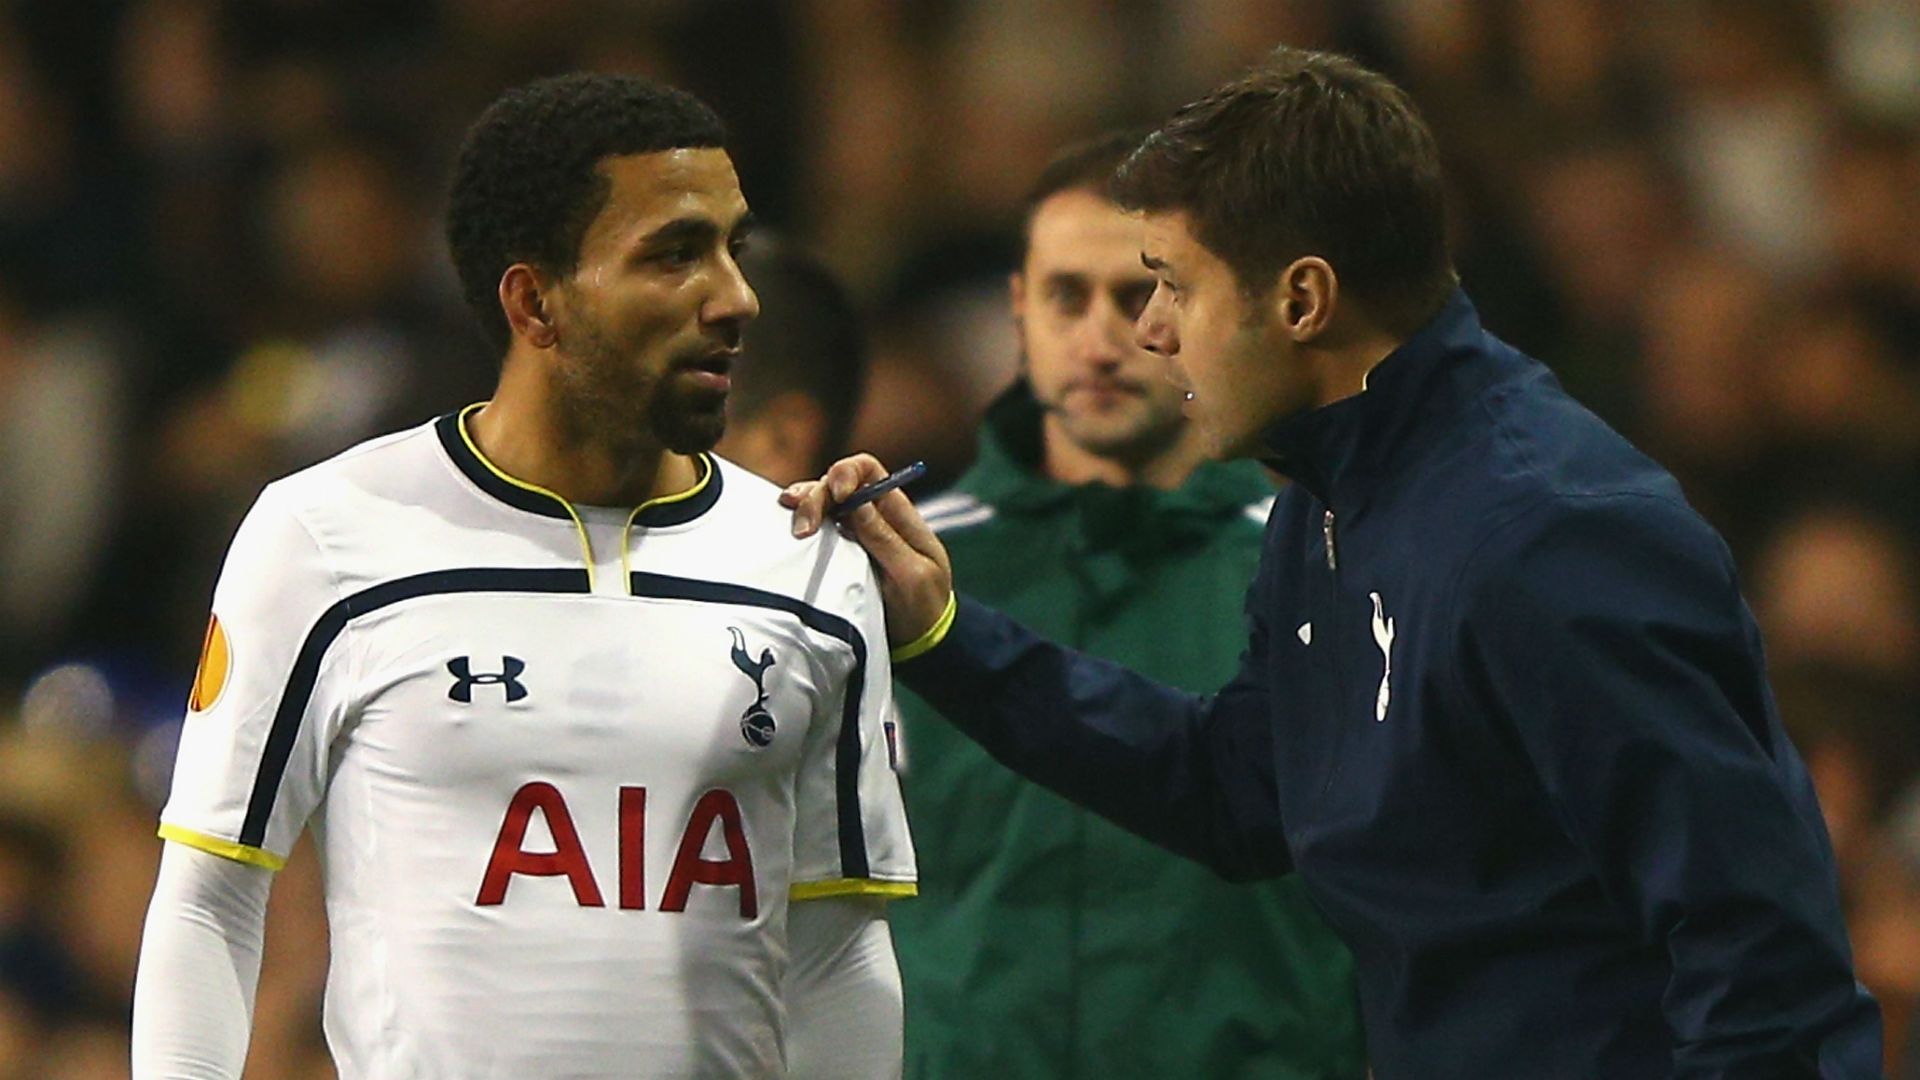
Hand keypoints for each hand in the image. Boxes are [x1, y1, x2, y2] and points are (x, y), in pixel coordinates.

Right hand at [782, 454, 953, 648]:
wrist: (921, 639)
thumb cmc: (925, 605)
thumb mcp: (913, 574)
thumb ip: (885, 539)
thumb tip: (857, 502)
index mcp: (897, 513)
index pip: (867, 471)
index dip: (847, 472)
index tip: (837, 495)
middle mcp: (871, 516)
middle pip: (836, 485)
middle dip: (815, 497)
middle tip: (803, 530)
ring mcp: (852, 534)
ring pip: (821, 505)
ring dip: (802, 509)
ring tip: (792, 525)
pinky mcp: (838, 554)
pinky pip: (817, 530)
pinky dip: (799, 524)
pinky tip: (786, 529)